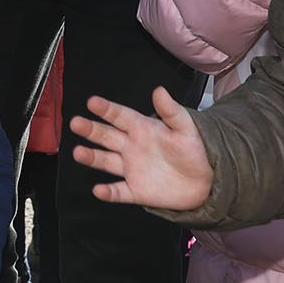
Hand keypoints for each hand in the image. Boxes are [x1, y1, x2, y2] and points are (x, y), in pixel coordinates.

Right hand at [69, 86, 212, 210]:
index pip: (120, 116)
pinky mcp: (136, 190)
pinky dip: (108, 192)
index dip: (106, 109)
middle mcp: (132, 147)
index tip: (92, 102)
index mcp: (142, 128)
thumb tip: (159, 90)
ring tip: (78, 152)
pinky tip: (99, 189)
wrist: (207, 180)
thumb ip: (171, 111)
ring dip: (91, 157)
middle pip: (106, 136)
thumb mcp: (185, 128)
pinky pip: (119, 191)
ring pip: (106, 161)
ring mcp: (132, 169)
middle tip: (76, 122)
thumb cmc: (195, 150)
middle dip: (91, 129)